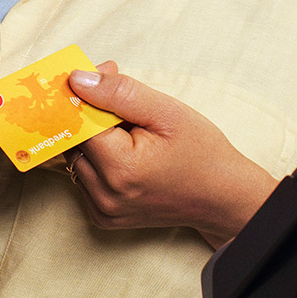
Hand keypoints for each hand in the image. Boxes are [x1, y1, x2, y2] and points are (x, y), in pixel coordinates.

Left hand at [65, 61, 276, 247]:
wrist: (221, 196)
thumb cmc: (201, 152)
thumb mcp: (166, 111)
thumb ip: (118, 92)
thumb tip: (76, 79)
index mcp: (120, 168)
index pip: (79, 121)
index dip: (90, 98)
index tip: (104, 82)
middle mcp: (107, 195)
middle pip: (75, 142)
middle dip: (93, 120)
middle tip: (128, 113)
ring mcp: (105, 211)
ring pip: (77, 160)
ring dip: (95, 143)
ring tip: (133, 138)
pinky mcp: (105, 218)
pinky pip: (85, 179)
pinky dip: (99, 163)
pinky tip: (127, 158)